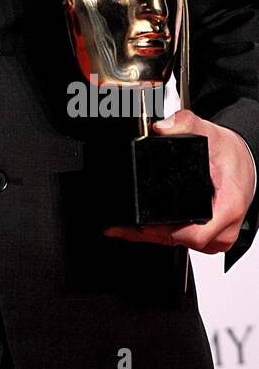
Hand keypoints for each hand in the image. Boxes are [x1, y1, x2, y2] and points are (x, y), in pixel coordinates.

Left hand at [102, 108, 254, 254]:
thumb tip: (162, 128)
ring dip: (155, 235)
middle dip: (150, 233)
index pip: (193, 234)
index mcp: (227, 208)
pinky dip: (163, 234)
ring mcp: (217, 237)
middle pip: (181, 242)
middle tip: (122, 225)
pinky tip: (144, 225)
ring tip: (128, 225)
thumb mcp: (210, 133)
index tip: (140, 224)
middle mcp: (224, 229)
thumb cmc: (231, 155)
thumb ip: (185, 124)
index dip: (163, 231)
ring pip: (180, 244)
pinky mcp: (210, 238)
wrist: (245, 163)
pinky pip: (183, 241)